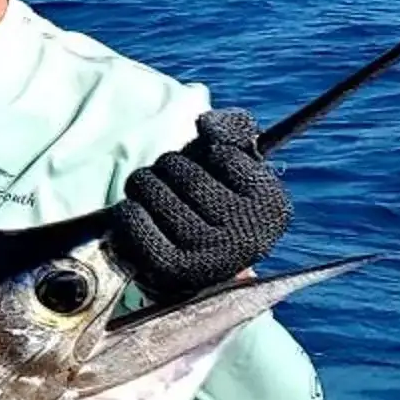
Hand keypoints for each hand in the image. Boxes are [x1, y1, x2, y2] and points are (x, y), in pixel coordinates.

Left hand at [113, 109, 290, 298]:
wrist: (202, 275)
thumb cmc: (217, 205)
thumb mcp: (235, 167)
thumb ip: (233, 130)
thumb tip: (206, 124)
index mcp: (272, 207)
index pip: (222, 152)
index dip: (207, 156)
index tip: (211, 175)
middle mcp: (247, 233)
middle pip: (181, 170)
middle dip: (168, 167)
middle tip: (171, 182)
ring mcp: (208, 253)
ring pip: (151, 187)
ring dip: (143, 184)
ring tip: (154, 197)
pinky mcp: (170, 267)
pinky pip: (132, 217)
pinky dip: (127, 210)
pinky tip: (138, 215)